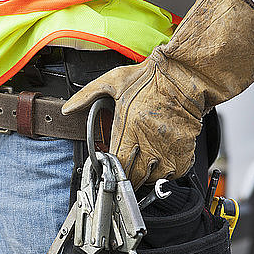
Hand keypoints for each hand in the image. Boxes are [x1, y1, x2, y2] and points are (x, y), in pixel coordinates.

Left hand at [63, 60, 201, 187]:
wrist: (185, 75)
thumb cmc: (151, 78)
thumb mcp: (113, 81)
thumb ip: (87, 95)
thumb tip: (68, 108)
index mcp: (130, 128)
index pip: (117, 164)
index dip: (112, 167)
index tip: (111, 163)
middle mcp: (150, 142)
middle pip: (135, 176)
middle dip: (127, 175)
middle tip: (126, 165)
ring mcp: (169, 149)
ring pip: (153, 179)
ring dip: (146, 175)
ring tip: (142, 162)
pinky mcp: (185, 151)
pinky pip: (173, 174)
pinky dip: (166, 172)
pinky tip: (159, 159)